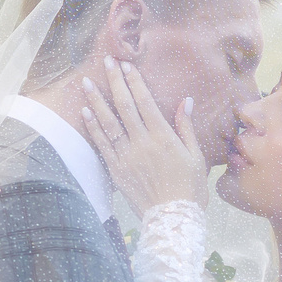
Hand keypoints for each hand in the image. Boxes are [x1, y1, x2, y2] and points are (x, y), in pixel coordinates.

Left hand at [81, 59, 208, 212]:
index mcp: (163, 138)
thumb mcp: (196, 157)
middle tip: (106, 61)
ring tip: (86, 82)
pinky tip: (85, 112)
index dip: (135, 82)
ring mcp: (126, 157)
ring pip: (108, 123)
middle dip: (114, 82)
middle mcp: (142, 144)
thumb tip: (186, 101)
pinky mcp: (116, 170)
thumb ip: (187, 128)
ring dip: (96, 100)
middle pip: (124, 106)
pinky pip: (101, 145)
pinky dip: (93, 127)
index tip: (127, 65)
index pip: (145, 102)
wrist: (172, 219)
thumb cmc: (190, 189)